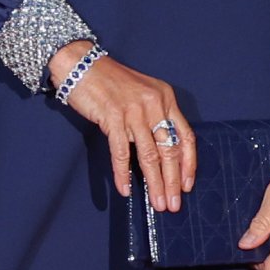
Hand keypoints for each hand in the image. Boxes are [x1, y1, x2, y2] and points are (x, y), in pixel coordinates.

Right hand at [47, 41, 195, 212]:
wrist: (82, 64)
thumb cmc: (110, 83)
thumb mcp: (142, 96)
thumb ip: (153, 119)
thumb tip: (161, 155)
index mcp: (165, 99)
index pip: (185, 136)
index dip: (188, 164)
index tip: (186, 185)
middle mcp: (154, 104)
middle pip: (170, 149)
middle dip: (172, 181)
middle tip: (173, 204)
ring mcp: (133, 111)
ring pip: (149, 155)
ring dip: (154, 183)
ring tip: (157, 203)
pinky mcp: (112, 116)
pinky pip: (121, 152)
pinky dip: (122, 173)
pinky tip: (125, 189)